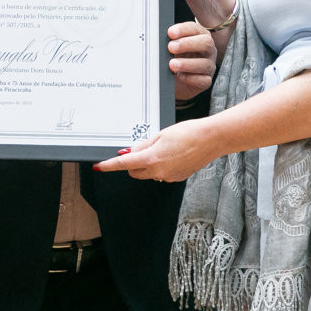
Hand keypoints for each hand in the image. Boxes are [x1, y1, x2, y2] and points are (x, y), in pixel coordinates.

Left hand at [94, 120, 214, 181]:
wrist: (212, 139)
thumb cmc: (188, 132)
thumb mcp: (161, 134)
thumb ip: (143, 145)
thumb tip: (131, 152)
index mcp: (152, 158)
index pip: (124, 163)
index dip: (109, 165)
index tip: (99, 166)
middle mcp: (159, 171)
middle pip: (134, 171)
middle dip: (131, 162)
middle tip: (141, 148)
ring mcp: (169, 176)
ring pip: (148, 173)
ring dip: (147, 164)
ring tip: (163, 148)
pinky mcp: (178, 178)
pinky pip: (161, 174)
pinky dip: (160, 166)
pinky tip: (172, 155)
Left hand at [168, 21, 215, 100]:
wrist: (174, 82)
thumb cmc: (175, 60)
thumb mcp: (172, 49)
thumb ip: (170, 42)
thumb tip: (159, 39)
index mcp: (200, 37)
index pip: (195, 29)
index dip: (183, 30)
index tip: (170, 33)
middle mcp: (208, 51)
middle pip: (206, 43)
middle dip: (187, 44)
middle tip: (171, 47)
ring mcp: (209, 66)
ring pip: (205, 63)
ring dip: (187, 63)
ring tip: (172, 65)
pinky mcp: (206, 81)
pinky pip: (203, 80)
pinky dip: (191, 78)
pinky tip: (180, 76)